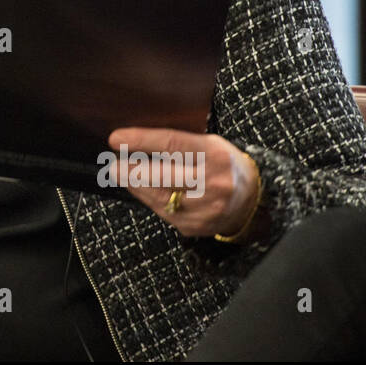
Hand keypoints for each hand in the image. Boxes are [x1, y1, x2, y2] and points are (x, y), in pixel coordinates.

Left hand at [104, 127, 259, 237]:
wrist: (251, 201)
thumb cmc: (223, 165)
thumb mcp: (209, 144)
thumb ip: (179, 144)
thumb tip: (138, 142)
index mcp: (215, 156)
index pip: (172, 144)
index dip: (141, 140)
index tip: (116, 138)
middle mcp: (212, 183)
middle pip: (163, 176)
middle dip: (132, 170)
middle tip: (113, 164)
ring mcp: (204, 208)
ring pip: (158, 197)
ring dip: (135, 185)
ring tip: (121, 173)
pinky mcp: (194, 226)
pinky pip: (162, 211)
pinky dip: (147, 199)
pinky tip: (138, 189)